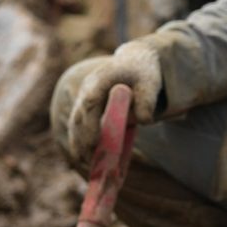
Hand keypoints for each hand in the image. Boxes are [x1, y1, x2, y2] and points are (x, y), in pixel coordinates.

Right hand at [66, 41, 161, 164]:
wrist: (135, 61)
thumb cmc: (143, 73)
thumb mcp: (151, 84)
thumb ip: (148, 101)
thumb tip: (144, 120)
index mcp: (102, 78)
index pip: (90, 102)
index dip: (89, 124)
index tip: (94, 143)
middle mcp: (88, 87)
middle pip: (78, 116)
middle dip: (81, 141)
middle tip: (89, 163)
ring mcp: (84, 96)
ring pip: (75, 123)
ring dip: (78, 144)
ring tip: (88, 165)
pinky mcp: (85, 106)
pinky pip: (78, 126)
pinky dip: (81, 141)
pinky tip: (87, 158)